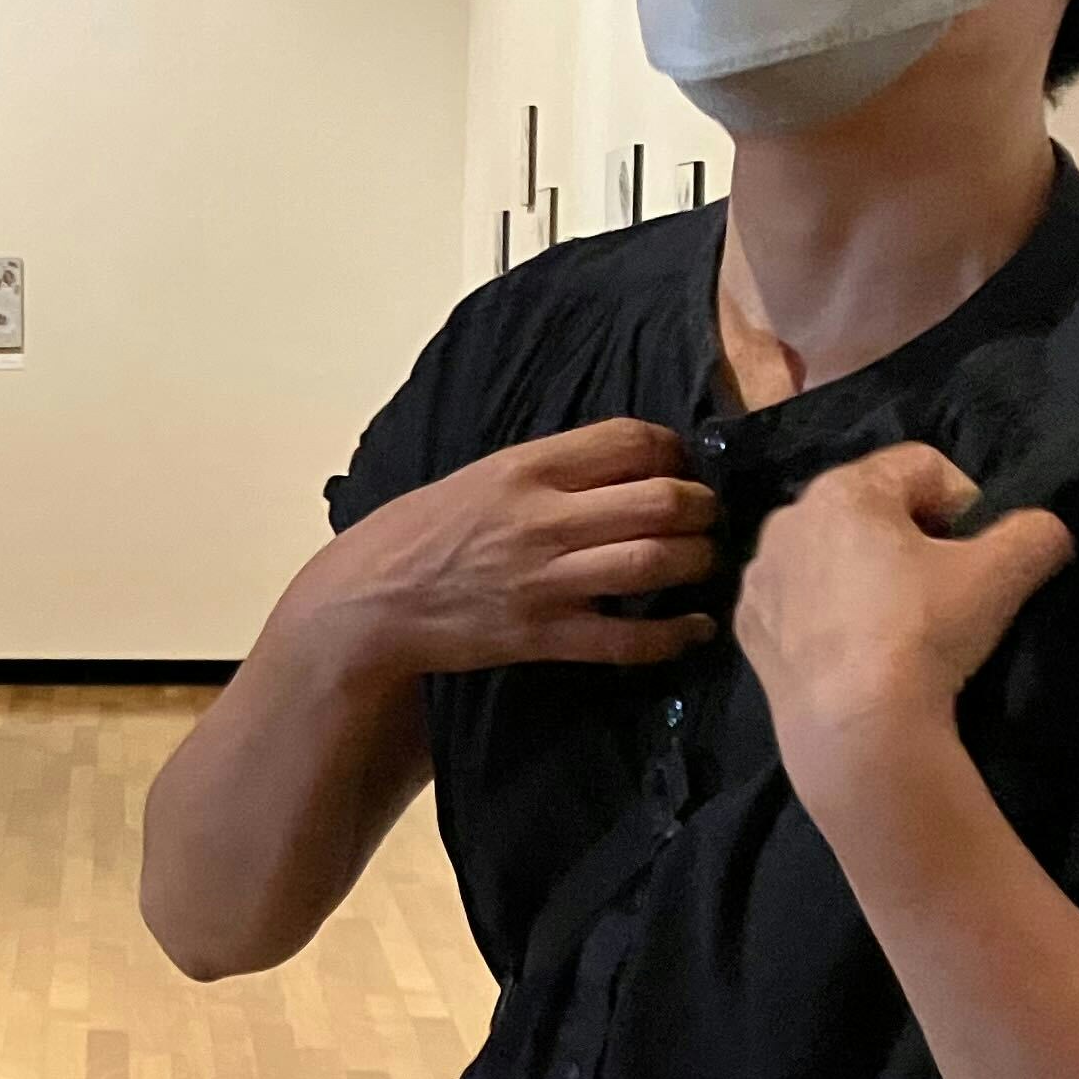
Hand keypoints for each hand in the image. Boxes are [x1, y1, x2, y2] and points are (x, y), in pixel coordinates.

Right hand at [302, 417, 720, 678]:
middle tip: (709, 515)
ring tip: (705, 561)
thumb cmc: (418, 535)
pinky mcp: (543, 635)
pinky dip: (674, 634)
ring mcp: (546, 579)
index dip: (674, 450)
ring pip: (654, 561)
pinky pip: (628, 637)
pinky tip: (695, 628)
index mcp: (526, 467)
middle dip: (702, 507)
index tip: (682, 464)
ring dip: (697, 560)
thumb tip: (618, 468)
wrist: (369, 602)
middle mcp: (543, 517)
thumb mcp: (480, 477)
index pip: (629, 440)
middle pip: (659, 499)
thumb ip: (547, 471)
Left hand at [734, 440, 1075, 810]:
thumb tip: (1042, 531)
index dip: (965, 503)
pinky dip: (827, 615)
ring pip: (830, 555)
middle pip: (870, 509)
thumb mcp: (1003, 573)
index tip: (978, 554)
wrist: (854, 729)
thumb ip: (1035, 534)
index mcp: (844, 488)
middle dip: (911, 538)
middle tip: (942, 591)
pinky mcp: (749, 629)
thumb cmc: (924, 633)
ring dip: (865, 574)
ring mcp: (761, 576)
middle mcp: (788, 518)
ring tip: (896, 625)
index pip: (923, 466)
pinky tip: (855, 651)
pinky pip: (799, 602)